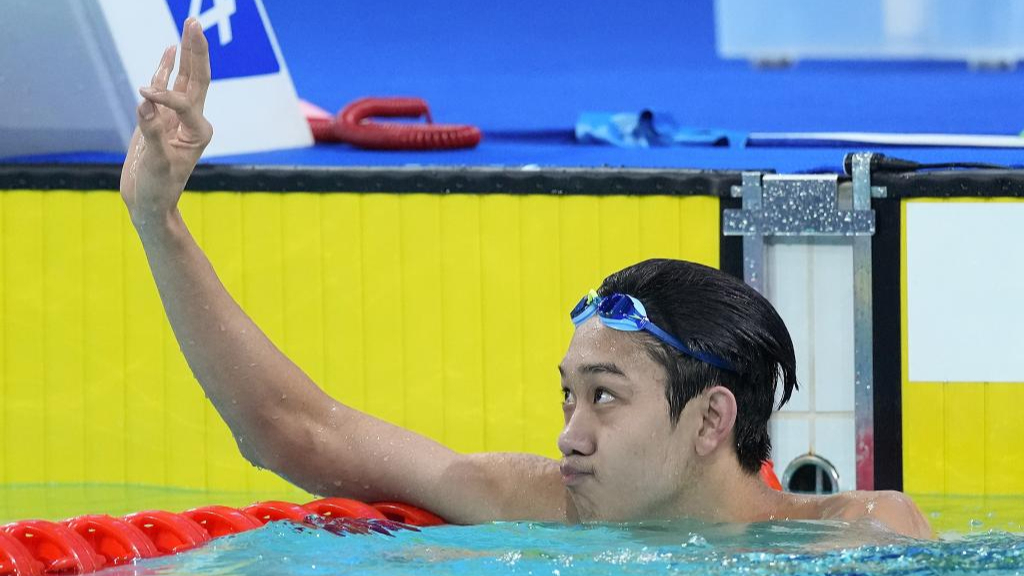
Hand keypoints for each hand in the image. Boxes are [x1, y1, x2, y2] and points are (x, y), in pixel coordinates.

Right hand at [120, 17, 212, 225]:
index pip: (185, 102)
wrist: (150, 202)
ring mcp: (177, 118)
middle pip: (196, 77)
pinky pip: (166, 88)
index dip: (165, 96)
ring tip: (190, 26)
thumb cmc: (158, 188)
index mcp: (198, 132)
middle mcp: (192, 121)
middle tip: (194, 21)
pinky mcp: (161, 119)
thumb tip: (145, 104)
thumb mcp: (157, 164)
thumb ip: (152, 134)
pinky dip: (166, 68)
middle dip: (195, 49)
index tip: (142, 96)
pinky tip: (171, 51)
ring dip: (185, 52)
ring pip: (184, 79)